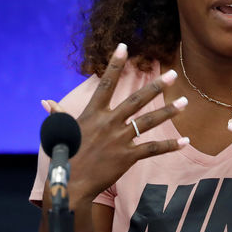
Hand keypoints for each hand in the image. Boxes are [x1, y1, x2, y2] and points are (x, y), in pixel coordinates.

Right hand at [41, 43, 188, 202]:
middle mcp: (108, 123)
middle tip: (174, 74)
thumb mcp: (60, 131)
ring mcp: (119, 139)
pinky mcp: (127, 156)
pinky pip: (152, 148)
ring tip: (185, 102)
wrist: (69, 184)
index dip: (114, 64)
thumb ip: (58, 114)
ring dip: (168, 111)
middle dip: (156, 86)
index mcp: (93, 114)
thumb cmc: (65, 157)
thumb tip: (46, 102)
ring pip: (148, 122)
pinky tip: (185, 142)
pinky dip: (170, 146)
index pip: (106, 84)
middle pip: (136, 100)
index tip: (124, 47)